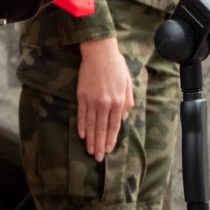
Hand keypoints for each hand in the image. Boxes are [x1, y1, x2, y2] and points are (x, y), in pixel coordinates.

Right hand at [76, 37, 132, 161]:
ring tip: (89, 150)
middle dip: (100, 144)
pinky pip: (81, 115)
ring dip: (90, 139)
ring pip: (91, 125)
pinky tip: (81, 135)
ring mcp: (92, 100)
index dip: (111, 139)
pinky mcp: (82, 96)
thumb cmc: (116, 66)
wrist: (100, 52)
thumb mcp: (128, 84)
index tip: (108, 150)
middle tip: (97, 158)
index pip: (115, 126)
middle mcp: (106, 104)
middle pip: (102, 129)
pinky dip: (81, 126)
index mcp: (119, 102)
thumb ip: (128, 102)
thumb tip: (124, 119)